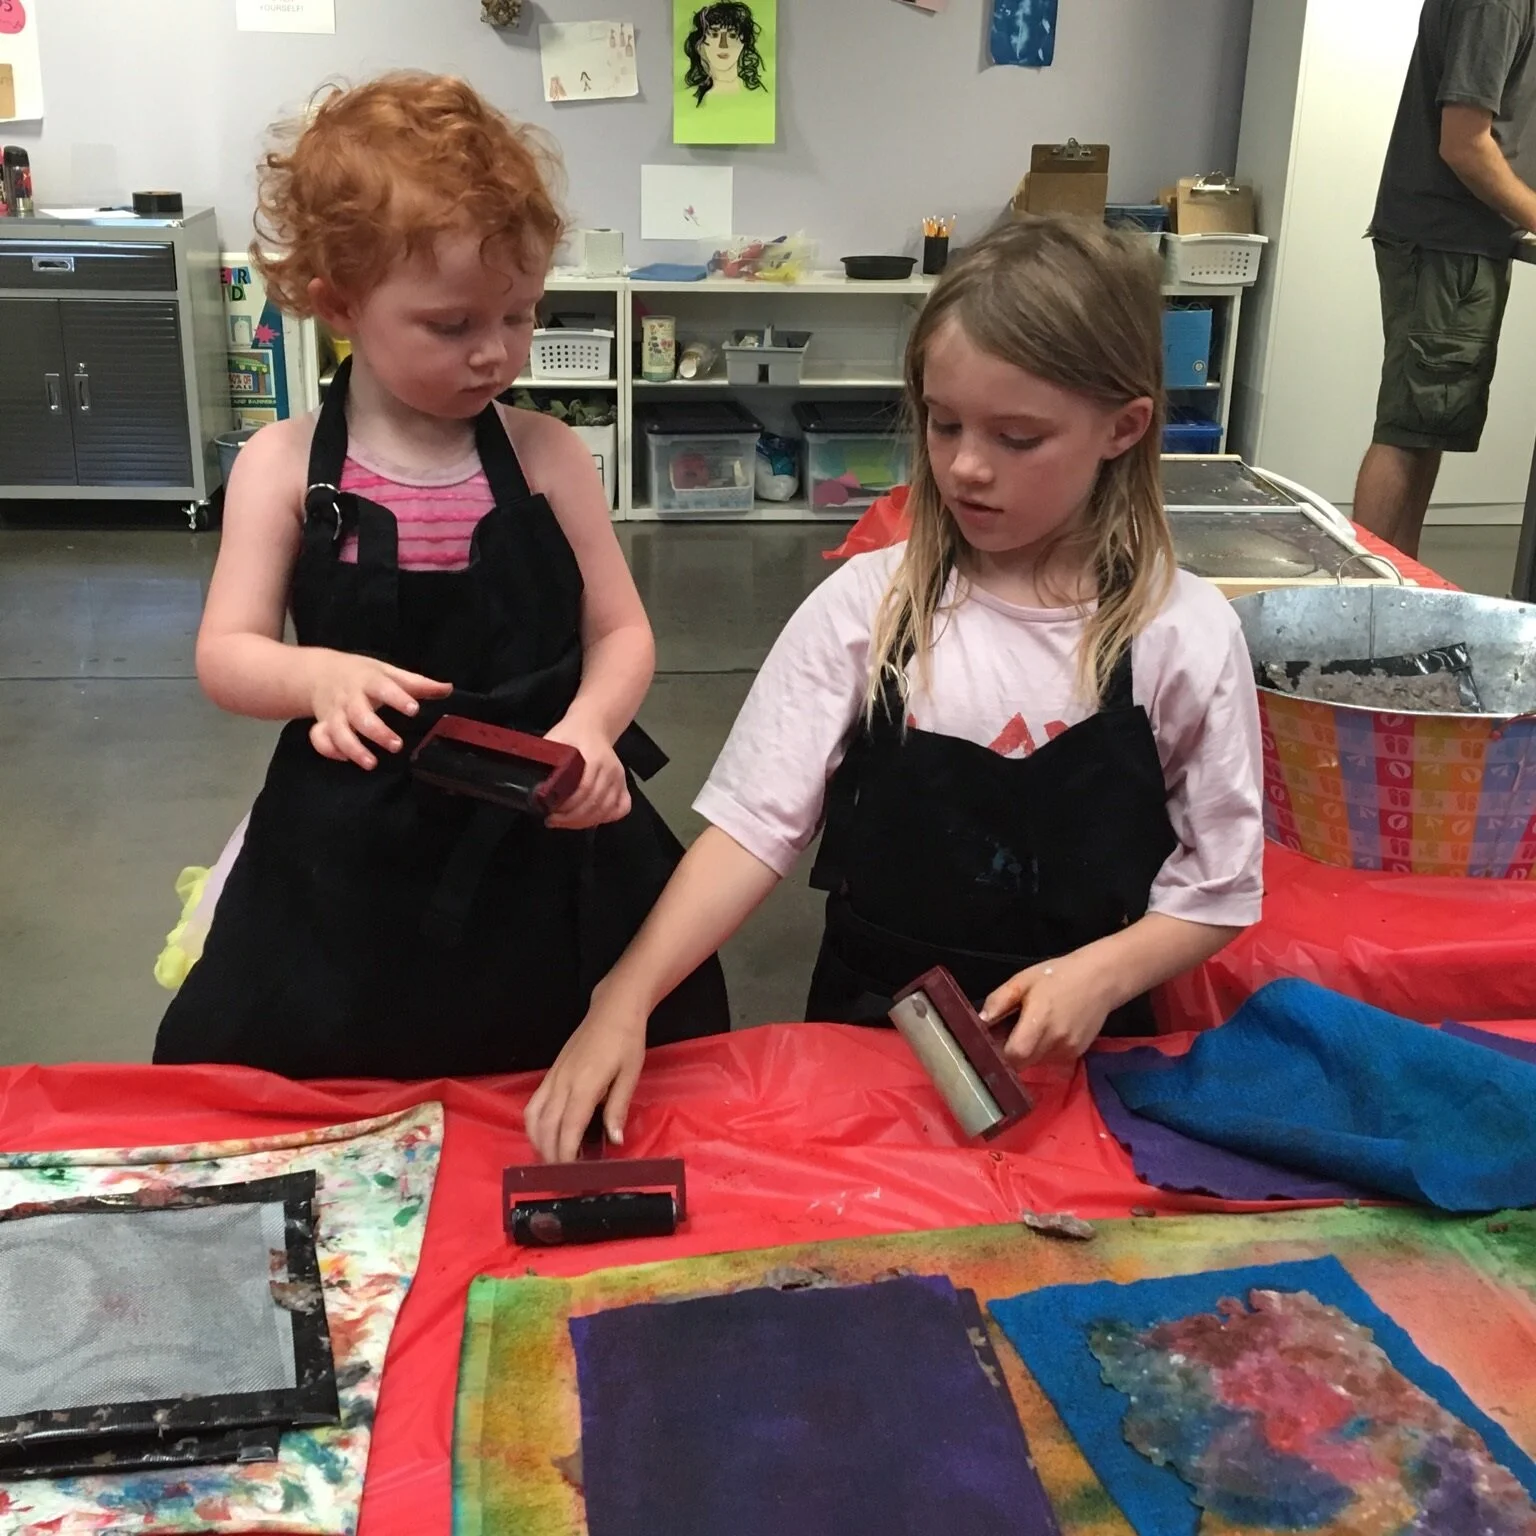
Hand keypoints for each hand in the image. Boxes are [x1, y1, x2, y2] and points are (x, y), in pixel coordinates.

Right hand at [307, 650, 451, 769]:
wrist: (320, 672)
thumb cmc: (363, 674)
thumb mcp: (388, 672)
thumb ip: (417, 683)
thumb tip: (448, 688)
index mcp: (368, 681)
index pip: (383, 687)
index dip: (397, 698)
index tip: (414, 709)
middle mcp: (349, 698)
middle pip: (359, 715)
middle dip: (377, 732)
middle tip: (397, 746)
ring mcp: (334, 713)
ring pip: (338, 731)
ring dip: (353, 748)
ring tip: (371, 763)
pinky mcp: (322, 725)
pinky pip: (320, 740)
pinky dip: (330, 750)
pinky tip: (347, 759)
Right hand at [525, 985, 647, 1161]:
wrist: (613, 1009)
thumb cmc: (627, 1041)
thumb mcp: (631, 1074)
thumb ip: (618, 1107)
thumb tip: (614, 1141)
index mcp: (584, 1084)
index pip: (568, 1127)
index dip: (566, 1154)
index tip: (571, 1174)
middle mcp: (562, 1082)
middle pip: (547, 1127)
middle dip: (552, 1155)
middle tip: (563, 1176)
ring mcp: (553, 1077)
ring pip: (533, 1117)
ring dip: (538, 1142)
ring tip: (553, 1160)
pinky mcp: (550, 1073)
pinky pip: (533, 1104)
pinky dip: (533, 1125)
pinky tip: (544, 1135)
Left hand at [543, 710, 630, 828]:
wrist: (593, 725)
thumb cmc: (571, 734)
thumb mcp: (554, 741)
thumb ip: (546, 760)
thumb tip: (532, 783)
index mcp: (595, 758)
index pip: (584, 789)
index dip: (568, 806)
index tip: (551, 813)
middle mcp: (611, 770)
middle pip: (595, 803)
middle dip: (572, 818)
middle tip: (554, 820)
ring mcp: (620, 778)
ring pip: (606, 810)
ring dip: (585, 821)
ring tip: (566, 822)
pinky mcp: (623, 784)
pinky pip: (621, 808)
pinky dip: (607, 818)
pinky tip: (589, 820)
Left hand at [981, 950, 1116, 1069]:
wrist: (1100, 979)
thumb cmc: (1057, 975)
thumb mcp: (1023, 980)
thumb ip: (999, 1000)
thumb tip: (981, 1020)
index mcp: (1039, 1021)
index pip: (1014, 1055)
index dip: (999, 1053)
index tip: (991, 1043)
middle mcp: (1055, 1041)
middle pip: (1023, 1063)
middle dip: (1011, 1052)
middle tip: (1006, 1032)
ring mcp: (1068, 1050)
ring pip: (1036, 1062)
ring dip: (1028, 1051)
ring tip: (1029, 1027)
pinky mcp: (1077, 1053)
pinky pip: (1051, 1058)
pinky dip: (1043, 1050)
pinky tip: (1047, 1030)